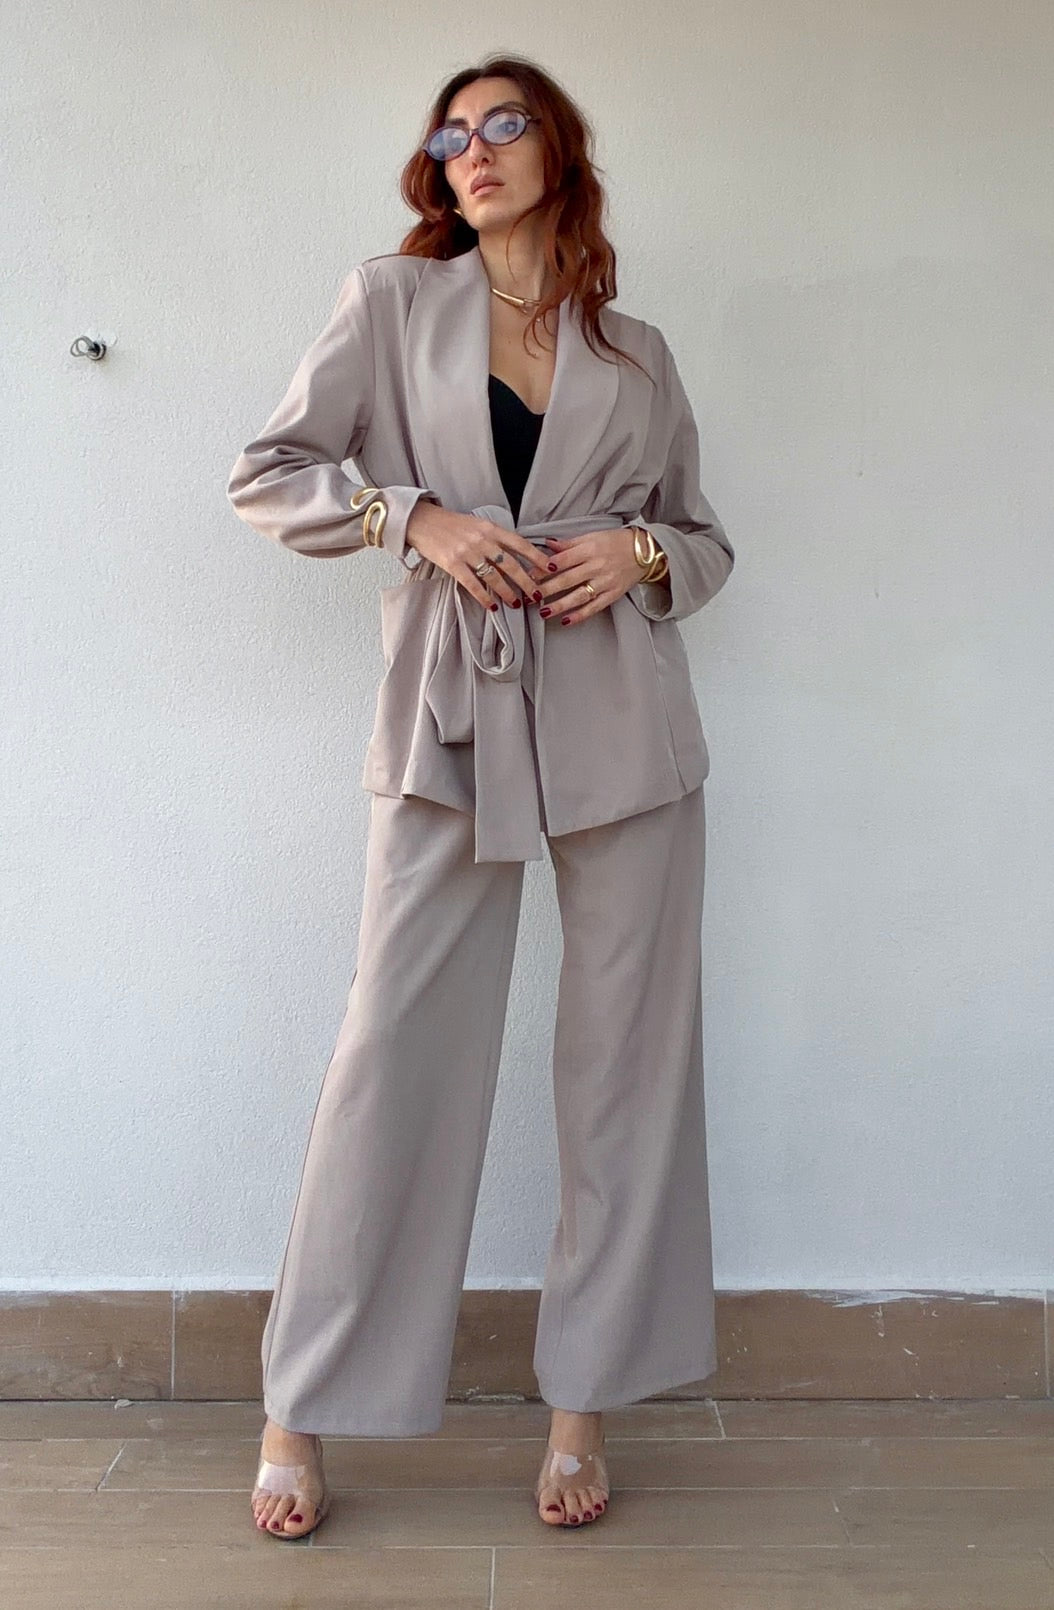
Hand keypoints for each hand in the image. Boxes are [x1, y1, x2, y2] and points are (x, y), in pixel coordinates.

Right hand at [405, 500, 551, 610]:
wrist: (422, 521)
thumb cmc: (451, 524)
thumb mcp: (477, 524)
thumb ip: (495, 537)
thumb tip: (517, 555)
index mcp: (490, 528)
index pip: (520, 544)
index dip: (537, 557)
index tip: (550, 569)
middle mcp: (482, 539)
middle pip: (511, 564)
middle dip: (526, 582)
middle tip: (537, 595)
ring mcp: (467, 552)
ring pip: (494, 576)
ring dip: (507, 592)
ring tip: (516, 604)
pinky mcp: (453, 564)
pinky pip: (473, 584)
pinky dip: (484, 597)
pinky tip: (491, 606)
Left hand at [534, 527, 657, 624]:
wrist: (646, 552)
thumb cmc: (616, 542)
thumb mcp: (592, 536)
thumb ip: (570, 544)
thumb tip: (548, 544)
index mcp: (590, 549)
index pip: (563, 560)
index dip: (544, 568)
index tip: (529, 575)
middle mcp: (597, 566)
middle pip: (567, 579)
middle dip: (546, 589)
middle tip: (530, 596)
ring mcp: (605, 582)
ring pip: (579, 596)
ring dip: (560, 605)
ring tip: (543, 612)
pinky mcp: (613, 594)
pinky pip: (594, 607)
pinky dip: (580, 615)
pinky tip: (566, 621)